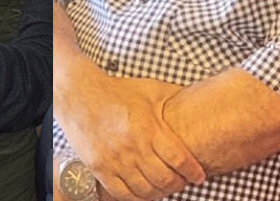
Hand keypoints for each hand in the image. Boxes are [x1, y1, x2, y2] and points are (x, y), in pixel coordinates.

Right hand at [55, 73, 205, 200]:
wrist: (79, 93)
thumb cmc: (116, 91)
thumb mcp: (149, 90)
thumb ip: (174, 98)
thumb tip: (200, 100)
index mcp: (148, 128)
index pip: (180, 160)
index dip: (193, 173)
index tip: (198, 176)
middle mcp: (133, 146)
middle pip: (165, 179)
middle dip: (178, 184)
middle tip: (180, 181)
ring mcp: (114, 159)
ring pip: (146, 189)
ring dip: (159, 192)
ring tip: (162, 187)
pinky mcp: (99, 166)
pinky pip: (122, 193)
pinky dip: (136, 197)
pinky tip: (142, 191)